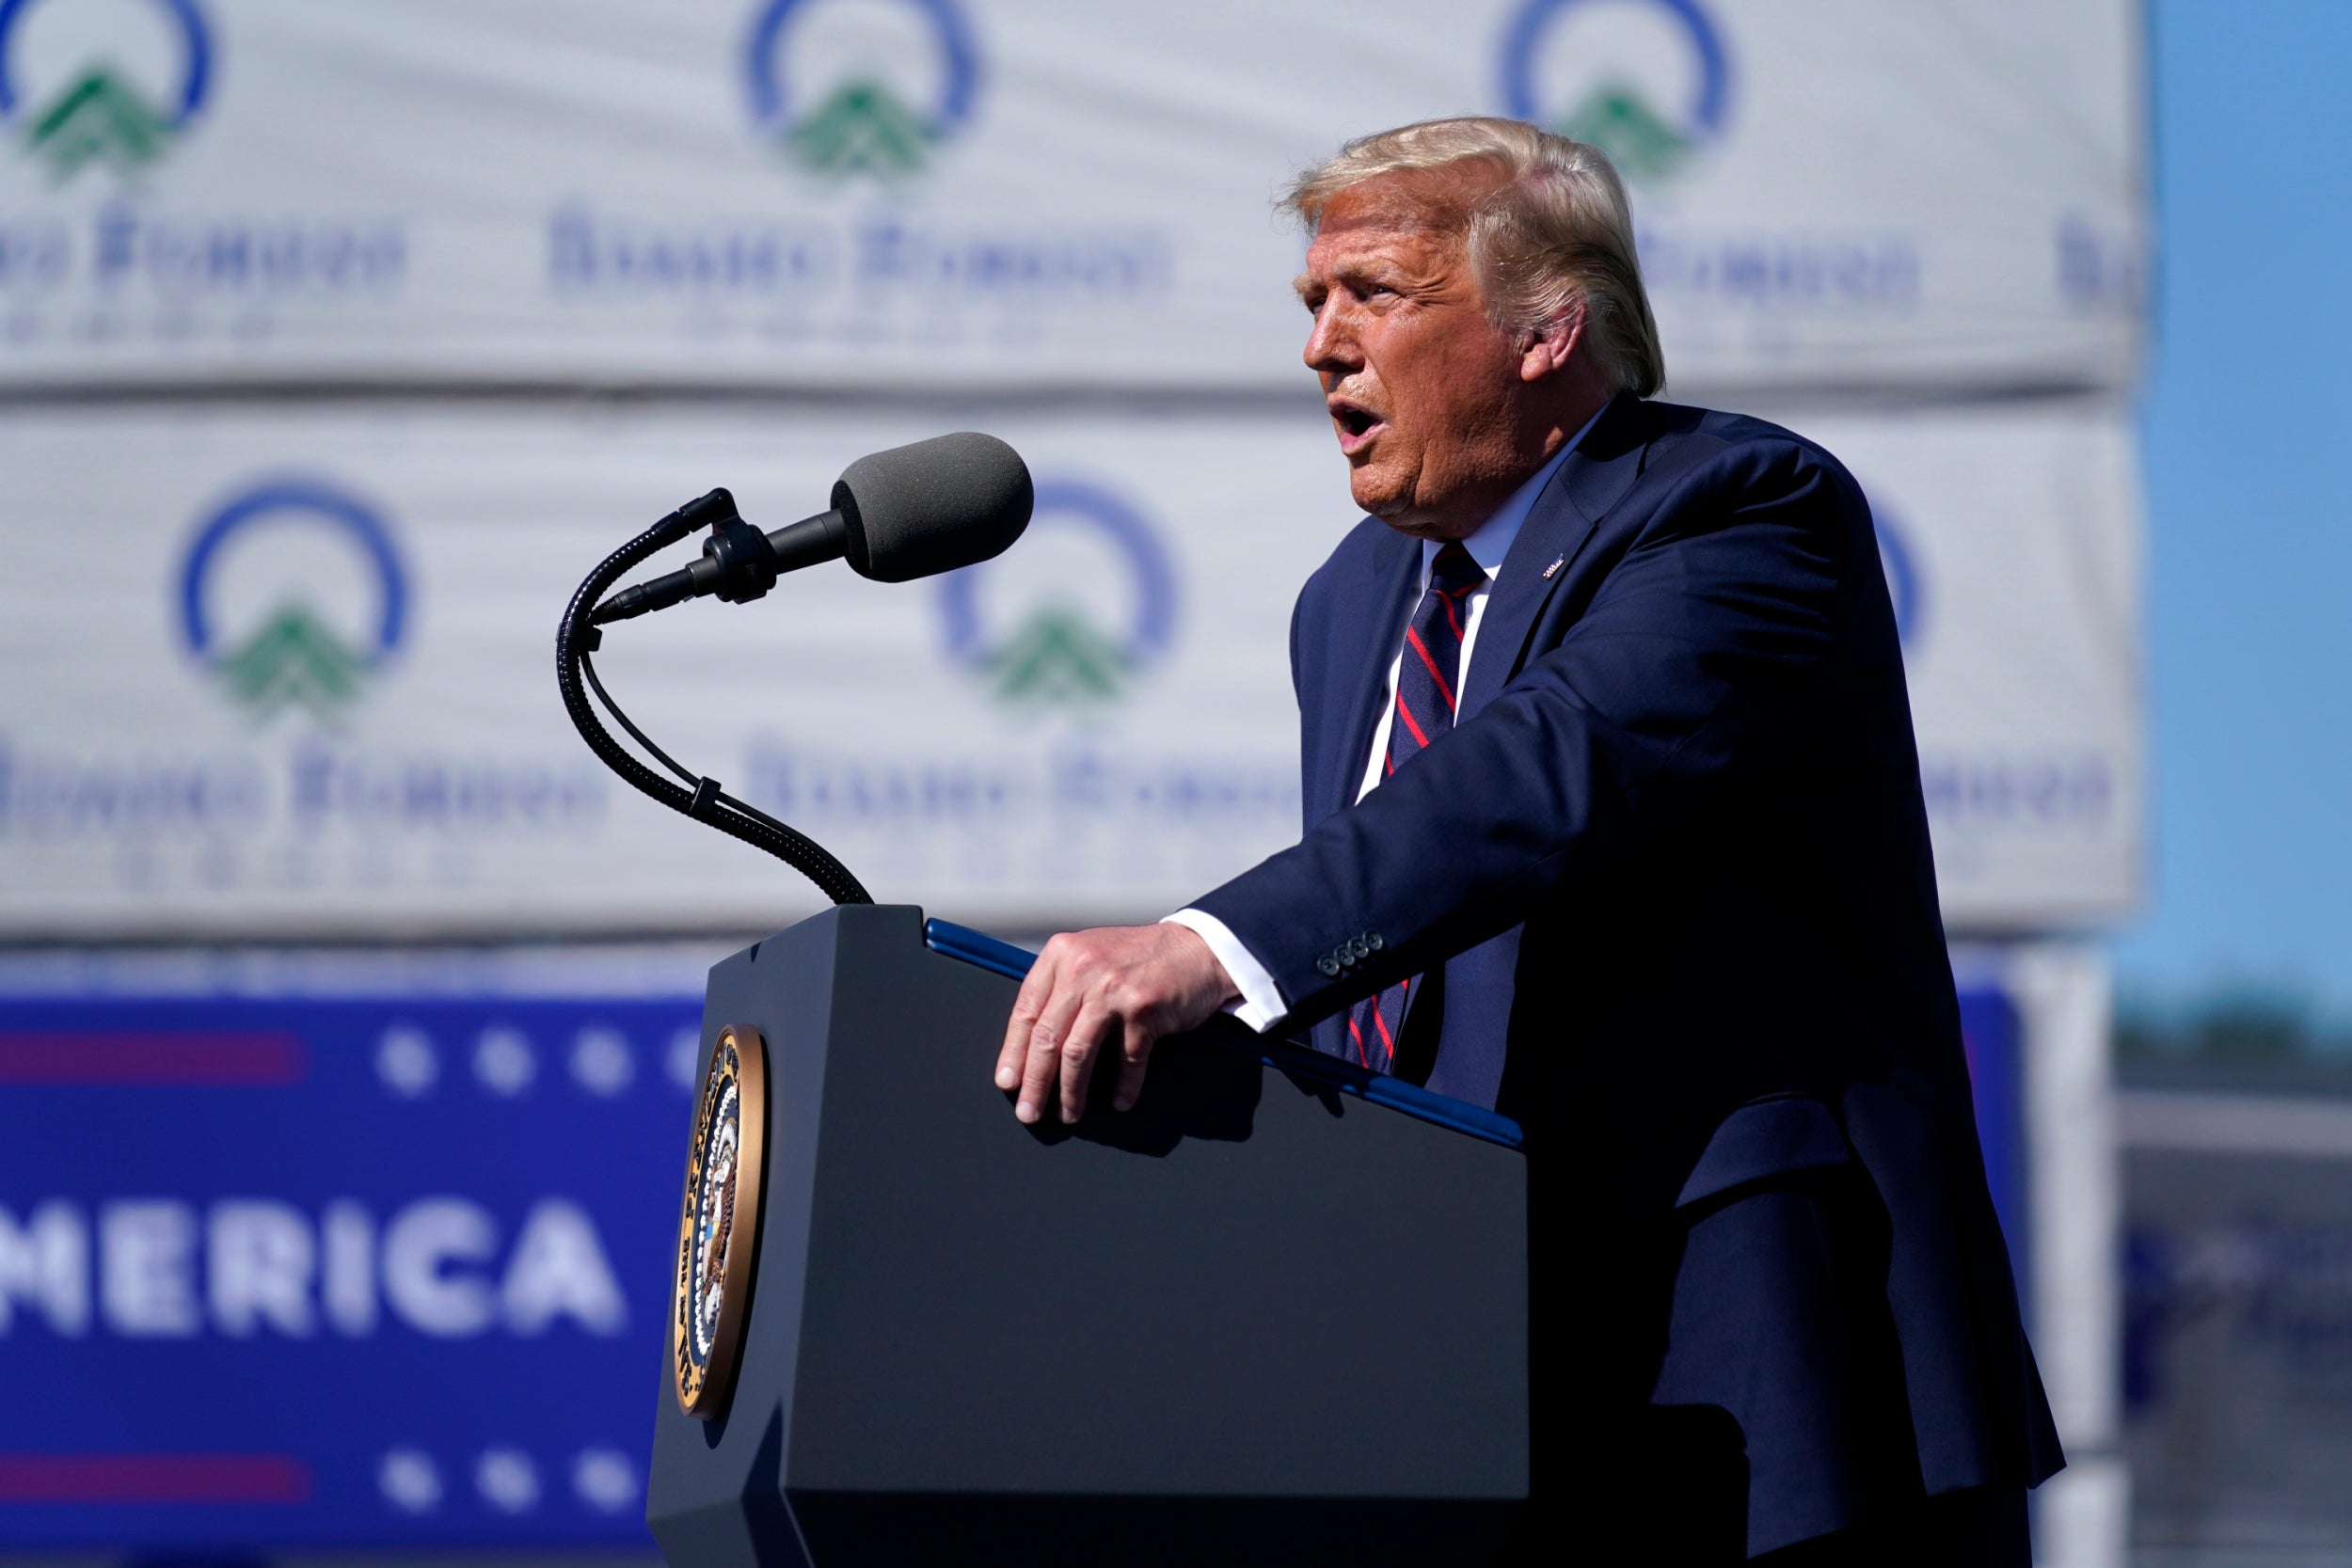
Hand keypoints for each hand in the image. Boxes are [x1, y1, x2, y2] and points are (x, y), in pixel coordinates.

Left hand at [994, 924, 1240, 1124]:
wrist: (1197, 949)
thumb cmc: (1139, 958)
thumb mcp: (1090, 955)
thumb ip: (1061, 986)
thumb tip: (1029, 1042)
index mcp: (1061, 955)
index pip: (1026, 1011)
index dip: (1014, 1052)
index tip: (1007, 1082)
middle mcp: (1083, 969)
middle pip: (1047, 1037)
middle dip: (1035, 1082)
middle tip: (1028, 1111)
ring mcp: (1113, 990)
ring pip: (1078, 1053)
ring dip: (1071, 1092)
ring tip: (1068, 1114)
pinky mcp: (1144, 1010)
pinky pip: (1127, 1060)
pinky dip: (1123, 1087)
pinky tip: (1119, 1102)